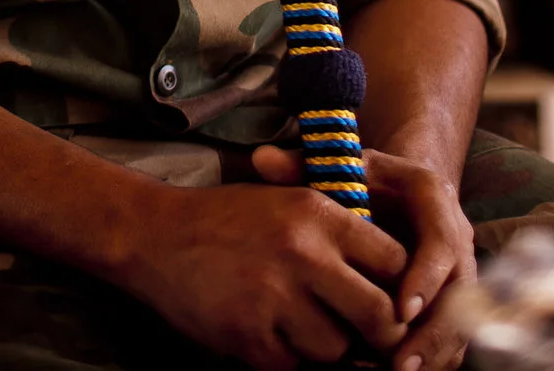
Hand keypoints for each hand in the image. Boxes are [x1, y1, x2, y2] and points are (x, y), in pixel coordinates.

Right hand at [111, 173, 409, 368]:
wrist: (155, 235)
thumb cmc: (228, 219)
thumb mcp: (288, 200)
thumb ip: (338, 232)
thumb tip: (395, 279)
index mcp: (319, 215)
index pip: (395, 262)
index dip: (399, 287)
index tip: (389, 297)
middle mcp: (304, 254)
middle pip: (379, 315)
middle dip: (379, 333)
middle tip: (367, 335)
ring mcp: (274, 298)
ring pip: (336, 349)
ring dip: (326, 348)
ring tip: (303, 328)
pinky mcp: (247, 337)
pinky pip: (293, 366)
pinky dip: (287, 359)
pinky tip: (270, 336)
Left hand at [256, 144, 477, 370]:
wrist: (399, 190)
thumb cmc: (365, 182)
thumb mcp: (341, 169)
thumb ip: (303, 166)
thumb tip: (261, 159)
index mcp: (434, 199)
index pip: (442, 242)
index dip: (426, 278)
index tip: (401, 309)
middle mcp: (456, 238)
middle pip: (459, 293)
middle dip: (432, 331)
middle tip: (399, 361)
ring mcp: (457, 273)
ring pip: (458, 321)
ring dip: (431, 353)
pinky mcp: (451, 301)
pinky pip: (450, 338)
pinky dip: (429, 360)